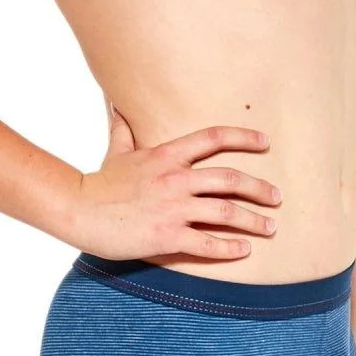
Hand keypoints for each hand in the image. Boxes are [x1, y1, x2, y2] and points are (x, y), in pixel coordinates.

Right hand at [71, 107, 281, 261]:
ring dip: (253, 220)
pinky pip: (207, 243)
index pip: (213, 138)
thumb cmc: (99, 183)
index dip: (243, 137)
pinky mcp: (167, 236)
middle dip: (259, 188)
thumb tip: (118, 104)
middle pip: (230, 179)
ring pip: (225, 212)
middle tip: (277, 197)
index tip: (265, 141)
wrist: (79, 210)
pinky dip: (230, 248)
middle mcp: (176, 179)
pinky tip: (244, 250)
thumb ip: (124, 128)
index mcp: (167, 155)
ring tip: (270, 227)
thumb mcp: (117, 150)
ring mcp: (173, 208)